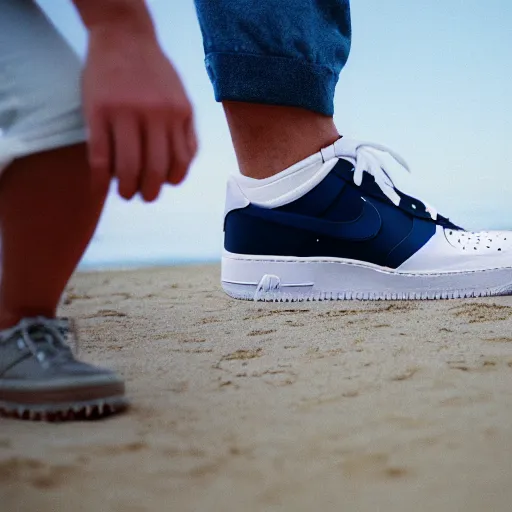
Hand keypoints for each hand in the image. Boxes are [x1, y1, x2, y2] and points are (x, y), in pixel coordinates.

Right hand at [82, 29, 196, 201]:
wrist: (123, 35)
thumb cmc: (154, 73)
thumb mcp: (180, 98)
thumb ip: (185, 130)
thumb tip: (184, 165)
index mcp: (178, 113)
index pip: (180, 162)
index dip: (172, 180)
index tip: (162, 184)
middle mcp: (155, 114)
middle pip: (155, 169)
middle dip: (149, 193)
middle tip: (143, 197)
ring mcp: (125, 112)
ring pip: (128, 167)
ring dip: (126, 190)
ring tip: (123, 193)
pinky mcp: (98, 110)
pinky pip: (100, 157)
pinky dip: (99, 180)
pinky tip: (99, 188)